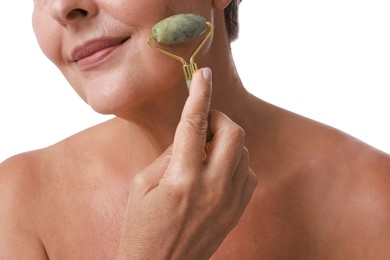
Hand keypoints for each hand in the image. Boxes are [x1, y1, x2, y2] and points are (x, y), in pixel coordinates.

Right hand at [117, 68, 256, 259]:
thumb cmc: (141, 227)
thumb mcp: (142, 185)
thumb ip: (169, 154)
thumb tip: (191, 135)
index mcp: (181, 179)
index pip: (193, 124)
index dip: (199, 94)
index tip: (203, 74)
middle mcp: (211, 188)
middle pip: (233, 132)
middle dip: (218, 119)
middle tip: (201, 126)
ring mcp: (229, 201)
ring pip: (242, 151)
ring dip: (225, 142)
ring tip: (204, 154)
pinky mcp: (237, 211)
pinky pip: (247, 172)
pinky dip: (234, 163)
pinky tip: (216, 171)